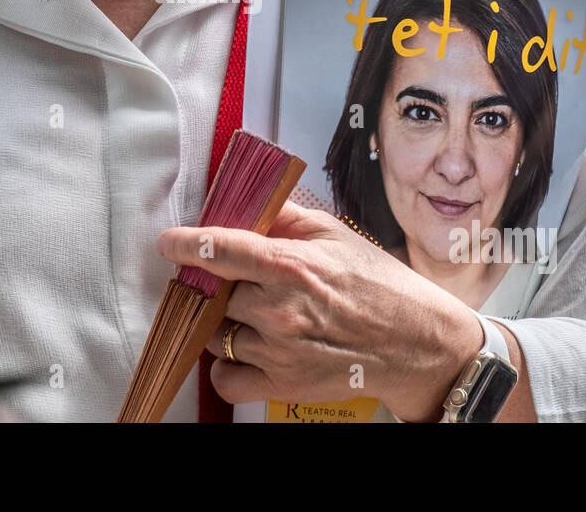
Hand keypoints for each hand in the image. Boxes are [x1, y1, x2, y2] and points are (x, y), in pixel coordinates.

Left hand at [155, 200, 483, 420]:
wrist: (416, 343)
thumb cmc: (381, 286)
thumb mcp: (335, 234)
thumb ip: (285, 216)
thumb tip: (246, 201)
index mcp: (292, 265)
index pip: (220, 249)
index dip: (185, 243)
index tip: (169, 242)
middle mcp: (280, 309)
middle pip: (213, 293)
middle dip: (217, 285)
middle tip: (237, 282)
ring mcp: (279, 350)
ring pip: (216, 334)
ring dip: (225, 323)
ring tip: (256, 315)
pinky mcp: (282, 384)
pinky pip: (226, 378)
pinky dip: (228, 366)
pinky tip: (248, 349)